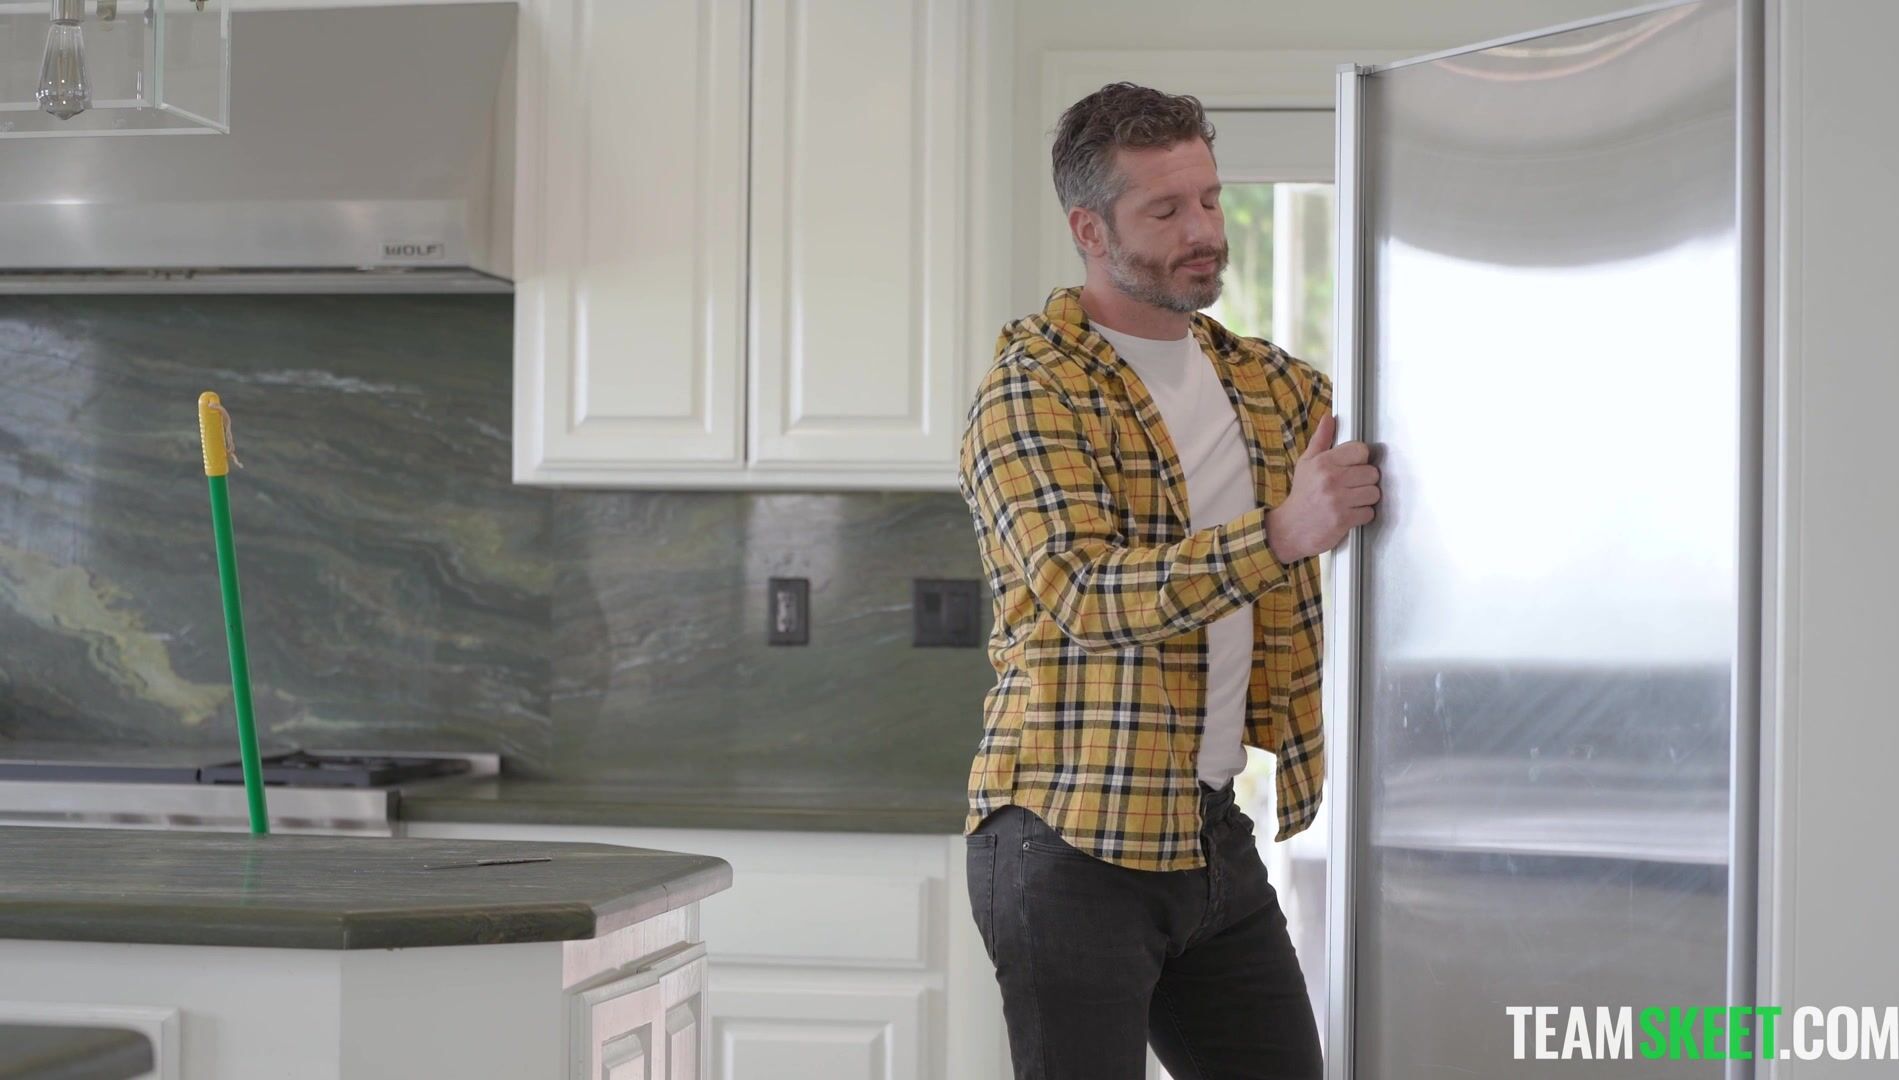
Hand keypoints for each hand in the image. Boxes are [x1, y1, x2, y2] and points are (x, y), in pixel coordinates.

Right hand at [1266, 414, 1379, 561]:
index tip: (1352, 468)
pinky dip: (1362, 515)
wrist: (1290, 529)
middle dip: (1364, 481)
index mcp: (1323, 462)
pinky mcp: (1343, 520)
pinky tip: (1349, 514)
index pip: (1361, 451)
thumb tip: (1329, 418)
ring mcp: (1337, 500)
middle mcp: (1331, 479)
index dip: (1360, 460)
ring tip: (1351, 501)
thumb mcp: (1306, 463)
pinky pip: (1369, 513)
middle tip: (1351, 487)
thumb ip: (1321, 440)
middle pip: (1372, 473)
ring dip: (1365, 499)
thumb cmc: (1302, 495)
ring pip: (1374, 493)